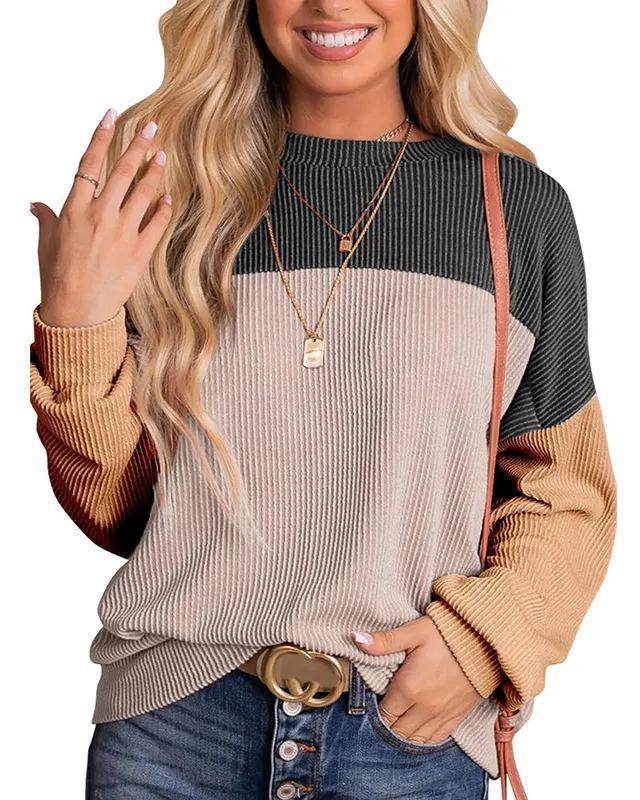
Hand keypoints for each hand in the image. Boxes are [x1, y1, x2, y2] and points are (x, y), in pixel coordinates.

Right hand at [31, 107, 172, 327]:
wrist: (76, 311)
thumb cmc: (57, 276)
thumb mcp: (46, 242)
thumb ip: (46, 217)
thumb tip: (35, 204)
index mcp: (75, 208)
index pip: (90, 162)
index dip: (102, 136)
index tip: (113, 116)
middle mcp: (100, 215)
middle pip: (123, 170)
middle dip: (139, 145)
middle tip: (153, 128)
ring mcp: (122, 232)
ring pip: (144, 192)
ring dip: (155, 172)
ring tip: (163, 157)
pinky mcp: (140, 252)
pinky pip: (158, 223)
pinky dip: (165, 208)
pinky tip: (169, 197)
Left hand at [352, 615, 482, 743]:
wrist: (486, 641)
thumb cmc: (448, 633)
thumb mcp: (414, 631)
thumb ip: (385, 641)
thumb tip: (357, 640)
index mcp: (409, 688)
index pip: (383, 713)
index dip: (376, 708)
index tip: (376, 698)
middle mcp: (424, 707)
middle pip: (397, 730)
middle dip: (388, 723)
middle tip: (385, 708)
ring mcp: (442, 715)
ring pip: (415, 739)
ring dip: (404, 733)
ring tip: (398, 720)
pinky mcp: (457, 717)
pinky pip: (436, 739)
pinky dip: (424, 739)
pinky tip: (418, 729)